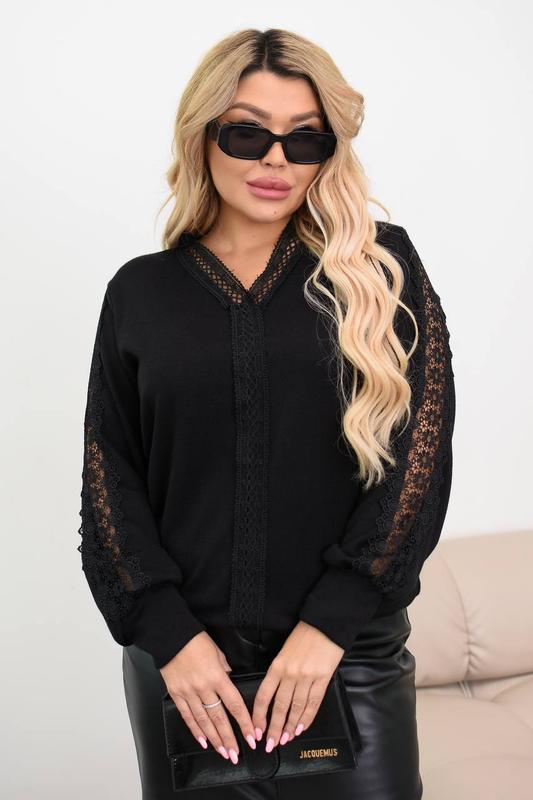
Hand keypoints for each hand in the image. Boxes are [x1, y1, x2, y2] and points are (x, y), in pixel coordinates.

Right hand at [159, 631, 259, 764]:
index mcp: (218, 677)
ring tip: (223, 753)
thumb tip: (229, 680)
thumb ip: (225, 670)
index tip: (252, 737)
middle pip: (219, 719)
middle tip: (236, 754)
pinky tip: (202, 741)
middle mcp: (204, 688)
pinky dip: (195, 730)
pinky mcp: (176, 694)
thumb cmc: (196, 641)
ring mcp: (189, 693)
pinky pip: (187, 716)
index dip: (244, 723)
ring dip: (214, 740)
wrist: (171, 637)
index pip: (235, 705)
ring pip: (204, 722)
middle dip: (229, 739)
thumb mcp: (218, 653)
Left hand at [251, 621, 344, 751]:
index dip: (259, 716)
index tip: (256, 730)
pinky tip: (301, 728)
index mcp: (277, 666)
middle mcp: (290, 673)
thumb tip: (273, 694)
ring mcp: (307, 677)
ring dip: (290, 726)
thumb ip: (278, 671)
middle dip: (274, 728)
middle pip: (279, 706)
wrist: (325, 625)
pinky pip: (313, 703)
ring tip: (285, 739)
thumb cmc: (303, 636)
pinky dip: (307, 718)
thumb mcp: (284, 651)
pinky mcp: (322, 679)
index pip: (264, 696)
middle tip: (270, 743)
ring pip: (296, 708)